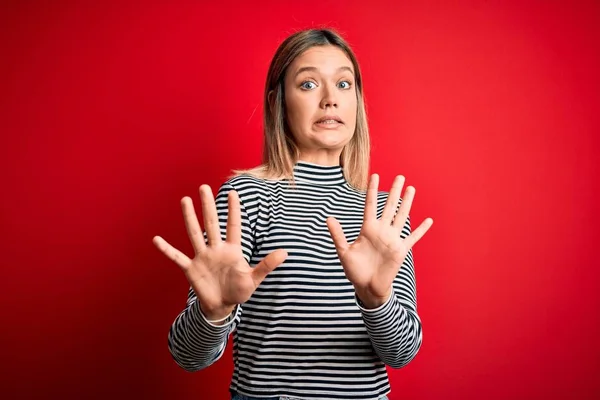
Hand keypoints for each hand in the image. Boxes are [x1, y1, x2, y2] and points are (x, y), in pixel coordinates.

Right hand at [153, 185, 287, 320]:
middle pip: (212, 224)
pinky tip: (156, 239)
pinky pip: (177, 257)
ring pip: (195, 233)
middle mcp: (216, 249)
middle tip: (204, 187)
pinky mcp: (191, 268)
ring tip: (185, 200)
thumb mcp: (254, 279)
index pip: (234, 226)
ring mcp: (202, 257)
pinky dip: (167, 250)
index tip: (233, 192)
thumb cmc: (239, 291)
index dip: (233, 210)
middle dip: (208, 206)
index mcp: (233, 250)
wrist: (222, 306)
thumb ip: (267, 265)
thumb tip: (285, 253)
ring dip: (189, 218)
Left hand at [326, 174, 432, 307]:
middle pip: (389, 206)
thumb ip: (338, 235)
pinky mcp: (401, 250)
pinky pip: (413, 237)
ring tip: (412, 189)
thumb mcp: (344, 251)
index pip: (371, 205)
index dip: (373, 190)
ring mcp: (392, 239)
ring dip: (407, 203)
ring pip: (401, 216)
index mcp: (367, 229)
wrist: (367, 287)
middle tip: (400, 176)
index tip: (375, 175)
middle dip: (394, 191)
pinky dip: (421, 229)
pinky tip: (429, 220)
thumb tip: (328, 218)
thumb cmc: (354, 270)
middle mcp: (381, 231)